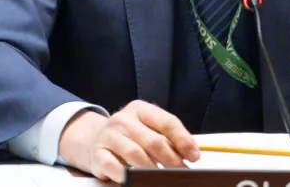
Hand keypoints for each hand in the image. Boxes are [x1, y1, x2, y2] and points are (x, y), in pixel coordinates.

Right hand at [58, 100, 198, 182]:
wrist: (95, 140)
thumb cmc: (130, 136)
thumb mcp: (148, 129)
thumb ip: (167, 138)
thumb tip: (190, 154)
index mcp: (140, 109)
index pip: (167, 122)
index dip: (183, 140)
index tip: (194, 156)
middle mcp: (123, 119)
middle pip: (153, 140)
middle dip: (171, 159)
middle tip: (181, 172)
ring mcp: (108, 136)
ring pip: (136, 154)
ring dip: (153, 170)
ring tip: (163, 178)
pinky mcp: (97, 153)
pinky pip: (115, 167)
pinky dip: (128, 175)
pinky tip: (137, 180)